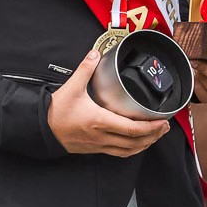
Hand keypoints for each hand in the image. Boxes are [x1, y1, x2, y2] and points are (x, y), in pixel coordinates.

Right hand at [47, 48, 169, 156]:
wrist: (41, 129)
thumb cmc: (56, 112)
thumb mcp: (71, 88)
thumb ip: (85, 69)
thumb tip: (94, 54)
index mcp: (100, 121)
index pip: (132, 129)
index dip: (150, 128)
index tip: (162, 122)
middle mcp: (102, 136)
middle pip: (135, 142)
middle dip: (153, 136)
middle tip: (165, 127)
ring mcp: (99, 145)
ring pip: (128, 151)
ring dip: (145, 145)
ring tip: (155, 136)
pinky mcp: (95, 149)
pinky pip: (119, 153)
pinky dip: (132, 150)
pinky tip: (137, 144)